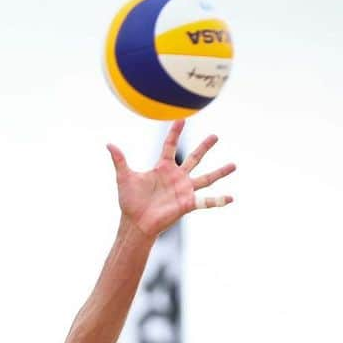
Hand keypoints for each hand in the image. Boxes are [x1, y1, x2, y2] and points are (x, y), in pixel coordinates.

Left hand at [108, 120, 234, 237]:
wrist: (135, 223)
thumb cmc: (129, 202)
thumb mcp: (125, 178)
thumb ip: (120, 160)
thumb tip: (109, 144)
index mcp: (162, 168)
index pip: (170, 145)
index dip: (175, 132)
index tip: (182, 118)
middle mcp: (176, 177)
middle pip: (194, 158)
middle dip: (204, 147)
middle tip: (215, 136)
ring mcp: (184, 190)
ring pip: (206, 178)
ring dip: (220, 172)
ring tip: (233, 164)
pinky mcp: (187, 204)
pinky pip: (206, 201)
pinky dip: (219, 200)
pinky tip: (231, 198)